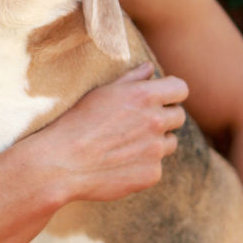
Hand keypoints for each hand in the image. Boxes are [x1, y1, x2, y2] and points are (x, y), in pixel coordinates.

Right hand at [41, 62, 186, 203]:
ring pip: (169, 142)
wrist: (62, 162)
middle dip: (164, 117)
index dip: (171, 92)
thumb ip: (131, 79)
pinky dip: (144, 164)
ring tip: (126, 144)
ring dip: (156, 141)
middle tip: (138, 123)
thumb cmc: (77, 122)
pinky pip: (156, 166)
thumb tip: (149, 68)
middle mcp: (156, 121)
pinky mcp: (152, 174)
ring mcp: (156, 150)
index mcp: (144, 96)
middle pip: (178, 116)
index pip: (181, 89)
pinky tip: (120, 163)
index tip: (161, 98)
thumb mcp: (102, 93)